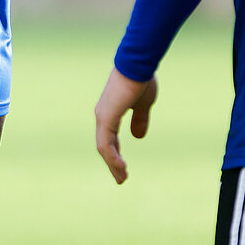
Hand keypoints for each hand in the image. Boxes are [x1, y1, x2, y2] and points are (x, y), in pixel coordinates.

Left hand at [94, 68, 157, 184]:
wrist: (138, 65)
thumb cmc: (140, 80)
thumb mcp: (143, 105)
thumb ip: (139, 120)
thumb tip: (138, 137)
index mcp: (110, 113)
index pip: (109, 139)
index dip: (116, 154)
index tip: (123, 168)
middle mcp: (102, 116)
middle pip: (104, 146)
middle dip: (113, 163)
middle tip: (121, 179)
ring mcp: (103, 117)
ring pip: (103, 148)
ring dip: (113, 164)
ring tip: (122, 178)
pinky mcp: (106, 117)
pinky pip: (106, 143)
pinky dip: (112, 157)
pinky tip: (120, 167)